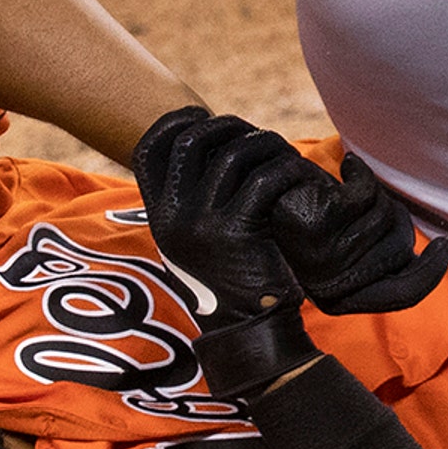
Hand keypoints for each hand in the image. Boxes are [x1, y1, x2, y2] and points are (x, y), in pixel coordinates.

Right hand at [132, 106, 324, 400]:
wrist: (249, 330)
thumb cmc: (232, 280)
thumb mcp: (195, 240)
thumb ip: (191, 200)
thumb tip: (205, 148)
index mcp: (158, 215)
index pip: (150, 149)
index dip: (176, 123)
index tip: (205, 118)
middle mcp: (172, 217)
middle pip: (193, 141)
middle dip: (229, 127)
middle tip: (256, 136)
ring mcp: (201, 224)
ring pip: (234, 155)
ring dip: (265, 145)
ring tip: (283, 154)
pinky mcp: (237, 232)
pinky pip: (264, 180)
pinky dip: (285, 169)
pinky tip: (297, 175)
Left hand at [271, 153, 447, 314]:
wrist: (247, 185)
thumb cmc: (298, 212)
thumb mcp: (342, 242)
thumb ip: (375, 254)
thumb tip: (424, 253)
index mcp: (339, 299)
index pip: (404, 295)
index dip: (431, 273)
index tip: (446, 245)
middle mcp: (331, 286)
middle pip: (401, 248)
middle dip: (393, 214)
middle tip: (369, 196)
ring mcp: (323, 257)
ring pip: (384, 217)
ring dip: (372, 193)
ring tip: (345, 186)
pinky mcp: (317, 225)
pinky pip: (366, 195)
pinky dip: (360, 174)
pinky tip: (345, 168)